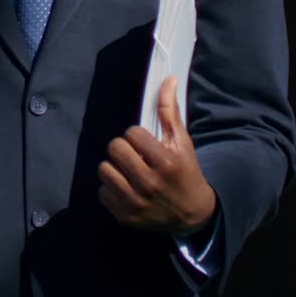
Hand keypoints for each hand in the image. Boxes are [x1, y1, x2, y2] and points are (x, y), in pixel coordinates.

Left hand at [98, 75, 216, 234]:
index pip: (132, 134)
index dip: (137, 135)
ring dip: (114, 167)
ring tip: (128, 170)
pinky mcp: (126, 217)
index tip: (145, 142)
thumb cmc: (185, 172)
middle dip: (123, 147)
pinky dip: (111, 188)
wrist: (193, 214)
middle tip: (133, 154)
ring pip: (105, 170)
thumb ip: (170, 110)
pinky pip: (102, 192)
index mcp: (166, 163)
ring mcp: (137, 203)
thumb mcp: (182, 142)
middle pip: (115, 149)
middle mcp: (150, 184)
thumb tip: (168, 79)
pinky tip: (126, 187)